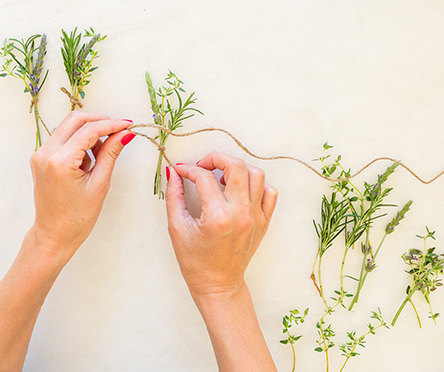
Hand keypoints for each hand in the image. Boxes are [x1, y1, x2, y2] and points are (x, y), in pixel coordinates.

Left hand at [29, 111, 133, 259]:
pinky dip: (79, 141)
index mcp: (60, 161)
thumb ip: (111, 154)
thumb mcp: (99, 184)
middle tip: (119, 131)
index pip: (89, 130)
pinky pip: (62, 138)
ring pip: (68, 127)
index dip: (111, 125)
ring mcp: (40, 154)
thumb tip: (124, 134)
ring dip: (89, 132)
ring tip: (102, 154)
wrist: (54, 235)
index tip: (128, 125)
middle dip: (99, 122)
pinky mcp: (41, 158)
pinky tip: (89, 160)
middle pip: (75, 120)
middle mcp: (45, 153)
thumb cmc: (76, 217)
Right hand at [165, 152, 277, 296]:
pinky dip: (256, 185)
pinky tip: (239, 191)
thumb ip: (174, 196)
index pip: (204, 177)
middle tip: (203, 165)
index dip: (188, 170)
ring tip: (222, 178)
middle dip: (217, 158)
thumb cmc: (195, 261)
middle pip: (236, 166)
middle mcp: (240, 214)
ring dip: (238, 169)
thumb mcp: (177, 228)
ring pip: (256, 175)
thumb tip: (174, 172)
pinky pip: (269, 192)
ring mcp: (255, 217)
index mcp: (217, 216)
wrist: (218, 285)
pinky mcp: (264, 222)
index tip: (180, 171)